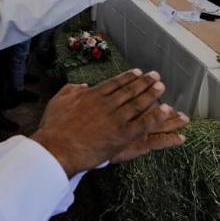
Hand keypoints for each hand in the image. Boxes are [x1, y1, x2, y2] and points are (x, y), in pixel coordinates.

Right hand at [31, 69, 187, 176]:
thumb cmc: (54, 127)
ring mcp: (116, 119)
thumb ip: (71, 90)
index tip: (138, 72)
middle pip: (130, 90)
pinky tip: (165, 110)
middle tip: (155, 76)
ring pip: (139, 103)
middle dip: (144, 82)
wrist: (58, 148)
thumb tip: (83, 86)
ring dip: (152, 94)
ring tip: (162, 87)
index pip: (115, 83)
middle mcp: (107, 103)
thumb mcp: (58, 101)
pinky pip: (144, 123)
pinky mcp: (122, 135)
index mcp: (93, 95)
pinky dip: (156, 116)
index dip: (128, 77)